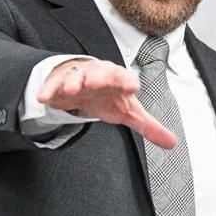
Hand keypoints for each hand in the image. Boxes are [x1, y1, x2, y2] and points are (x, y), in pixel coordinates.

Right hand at [37, 58, 176, 149]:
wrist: (84, 84)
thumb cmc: (110, 96)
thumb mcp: (129, 111)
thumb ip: (148, 126)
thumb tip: (172, 143)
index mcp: (119, 79)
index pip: (126, 78)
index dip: (128, 82)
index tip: (131, 87)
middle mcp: (99, 74)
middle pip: (101, 72)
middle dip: (99, 76)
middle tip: (96, 82)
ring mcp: (79, 76)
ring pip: (77, 75)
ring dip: (74, 81)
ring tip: (72, 90)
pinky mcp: (60, 82)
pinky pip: (53, 84)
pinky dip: (49, 89)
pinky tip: (43, 97)